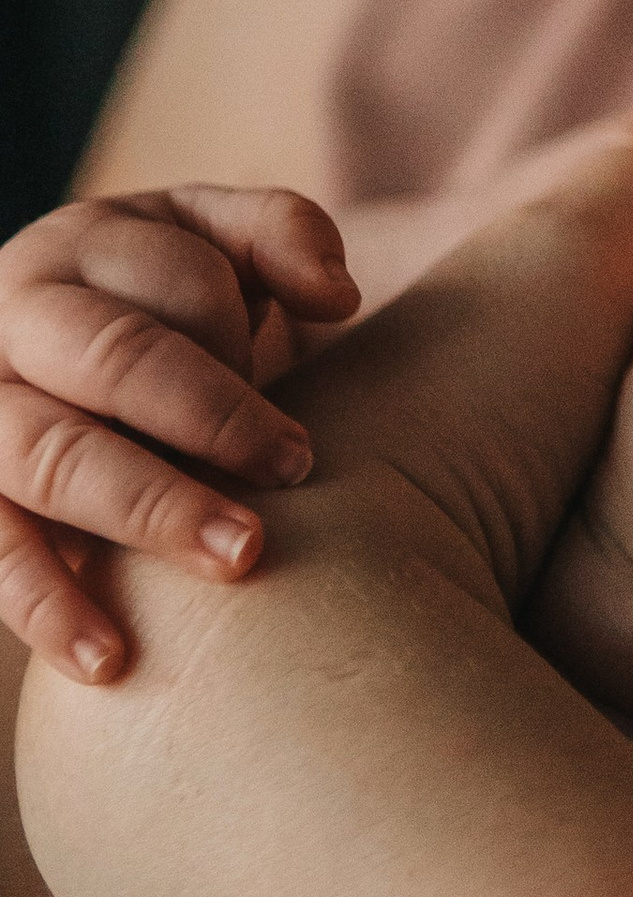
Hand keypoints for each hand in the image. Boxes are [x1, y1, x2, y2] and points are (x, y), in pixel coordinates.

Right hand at [0, 187, 361, 679]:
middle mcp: (15, 319)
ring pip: (49, 455)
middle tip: (295, 481)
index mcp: (80, 249)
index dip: (240, 358)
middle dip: (208, 424)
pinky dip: (45, 606)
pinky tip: (108, 662)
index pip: (171, 286)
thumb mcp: (215, 235)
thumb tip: (336, 297)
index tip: (299, 449)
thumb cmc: (160, 293)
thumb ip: (282, 234)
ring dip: (144, 512)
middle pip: (111, 363)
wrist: (54, 352)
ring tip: (236, 562)